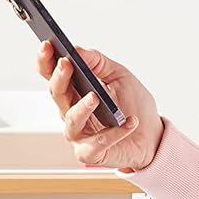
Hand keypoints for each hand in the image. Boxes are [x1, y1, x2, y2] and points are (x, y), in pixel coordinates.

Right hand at [37, 40, 164, 170]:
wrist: (153, 136)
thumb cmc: (134, 106)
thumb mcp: (120, 76)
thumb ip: (99, 63)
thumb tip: (79, 50)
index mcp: (75, 92)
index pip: (53, 75)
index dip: (46, 61)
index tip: (47, 44)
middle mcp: (72, 113)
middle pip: (57, 95)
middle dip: (59, 78)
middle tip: (66, 64)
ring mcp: (80, 135)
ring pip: (71, 120)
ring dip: (82, 108)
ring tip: (95, 97)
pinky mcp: (91, 154)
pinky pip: (97, 144)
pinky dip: (114, 133)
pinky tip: (129, 122)